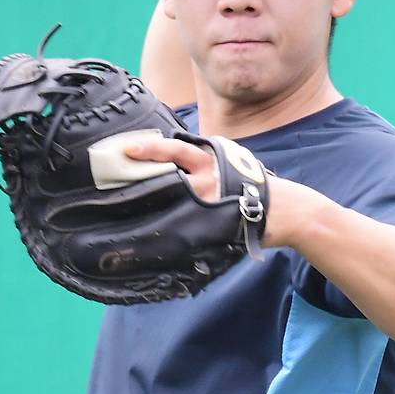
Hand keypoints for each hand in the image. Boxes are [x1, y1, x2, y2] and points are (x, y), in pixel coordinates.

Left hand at [124, 135, 304, 249]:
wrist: (283, 209)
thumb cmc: (250, 181)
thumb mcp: (230, 158)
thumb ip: (201, 157)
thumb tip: (167, 152)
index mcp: (209, 160)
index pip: (175, 150)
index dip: (150, 149)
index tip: (126, 150)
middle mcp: (207, 181)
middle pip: (166, 179)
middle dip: (140, 181)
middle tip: (111, 183)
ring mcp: (208, 206)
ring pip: (171, 206)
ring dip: (147, 210)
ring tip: (120, 217)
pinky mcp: (212, 227)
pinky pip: (184, 231)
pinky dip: (166, 236)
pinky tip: (146, 244)